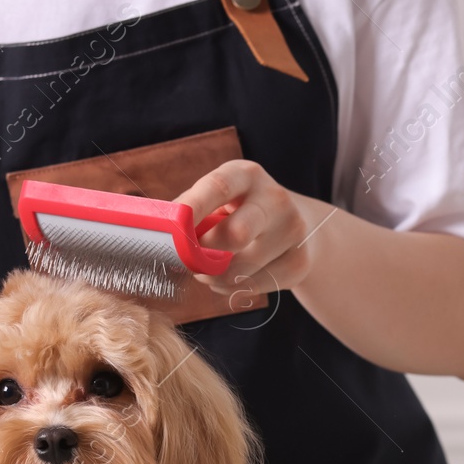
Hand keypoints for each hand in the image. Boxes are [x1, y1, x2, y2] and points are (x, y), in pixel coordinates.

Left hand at [174, 160, 332, 301]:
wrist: (301, 226)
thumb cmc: (242, 212)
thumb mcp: (220, 200)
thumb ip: (194, 212)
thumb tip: (162, 234)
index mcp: (247, 175)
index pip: (218, 188)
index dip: (193, 208)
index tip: (173, 228)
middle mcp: (275, 199)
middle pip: (237, 234)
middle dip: (207, 253)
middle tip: (191, 260)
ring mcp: (292, 231)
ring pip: (243, 268)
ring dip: (215, 277)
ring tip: (208, 272)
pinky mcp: (298, 262)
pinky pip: (254, 286)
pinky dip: (233, 288)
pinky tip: (231, 278)